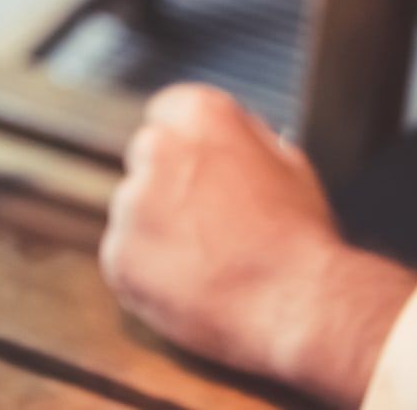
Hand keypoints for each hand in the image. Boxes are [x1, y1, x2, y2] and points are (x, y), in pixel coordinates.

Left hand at [99, 84, 416, 405]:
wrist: (295, 303)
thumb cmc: (298, 236)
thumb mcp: (286, 162)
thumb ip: (242, 139)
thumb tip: (221, 137)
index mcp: (200, 115)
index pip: (168, 111)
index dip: (186, 146)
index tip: (198, 172)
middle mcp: (157, 147)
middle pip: (148, 159)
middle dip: (169, 186)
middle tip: (207, 226)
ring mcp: (132, 202)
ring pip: (135, 211)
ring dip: (157, 232)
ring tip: (207, 264)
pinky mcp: (118, 253)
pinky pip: (125, 259)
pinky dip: (147, 275)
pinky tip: (189, 287)